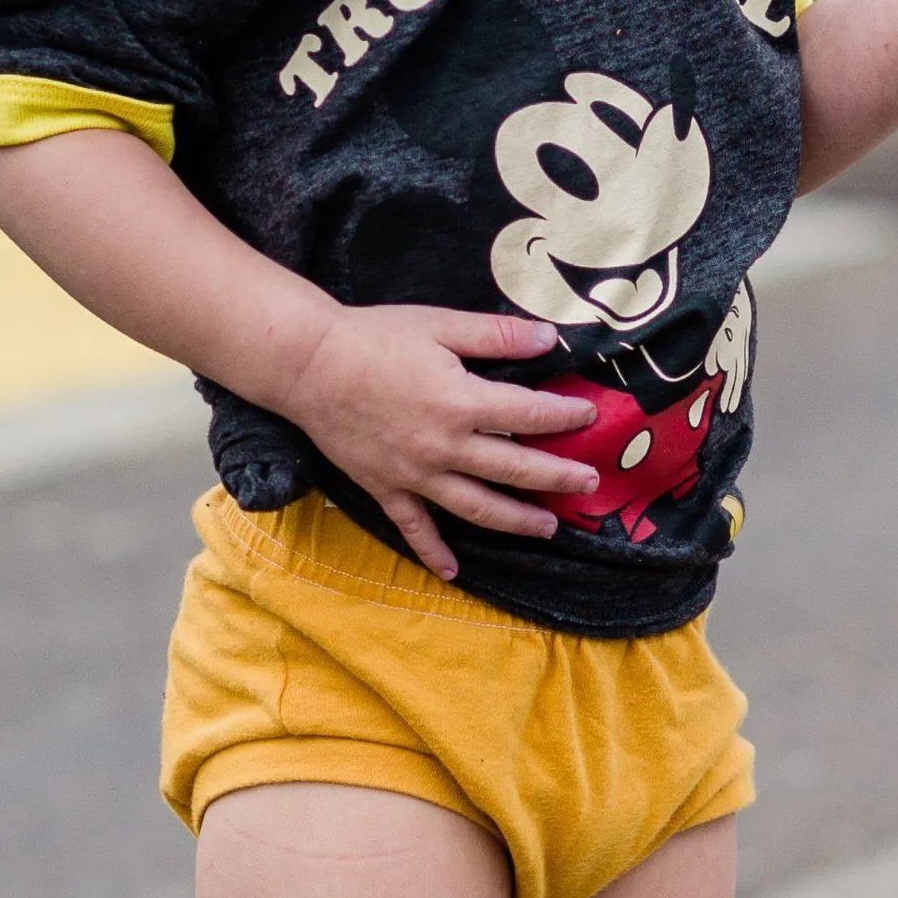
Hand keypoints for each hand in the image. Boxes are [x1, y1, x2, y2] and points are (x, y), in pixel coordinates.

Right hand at [282, 306, 600, 580]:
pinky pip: (414, 527)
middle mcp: (443, 447)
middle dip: (557, 479)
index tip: (590, 416)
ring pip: (476, 507)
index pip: (529, 415)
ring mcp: (414, 474)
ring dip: (516, 521)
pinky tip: (453, 572)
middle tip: (589, 485)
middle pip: (514, 470)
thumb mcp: (441, 324)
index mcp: (461, 402)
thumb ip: (497, 336)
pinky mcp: (386, 487)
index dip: (565, 416)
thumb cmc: (375, 337)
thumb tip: (550, 340)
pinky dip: (433, 552)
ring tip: (547, 529)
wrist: (308, 365)